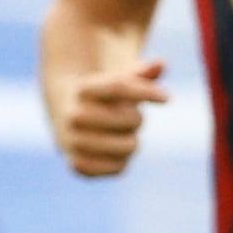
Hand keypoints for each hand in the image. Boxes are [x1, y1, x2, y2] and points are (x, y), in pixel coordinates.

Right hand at [51, 57, 169, 178]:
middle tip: (126, 117)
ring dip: (132, 140)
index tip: (166, 99)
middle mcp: (74, 115)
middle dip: (137, 118)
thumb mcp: (117, 82)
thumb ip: (140, 75)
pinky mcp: (78, 165)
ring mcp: (73, 141)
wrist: (66, 120)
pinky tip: (114, 152)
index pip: (119, 87)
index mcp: (83, 89)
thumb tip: (162, 64)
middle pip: (132, 119)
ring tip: (120, 135)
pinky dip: (124, 161)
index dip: (146, 91)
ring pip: (130, 145)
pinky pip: (119, 167)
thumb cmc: (102, 99)